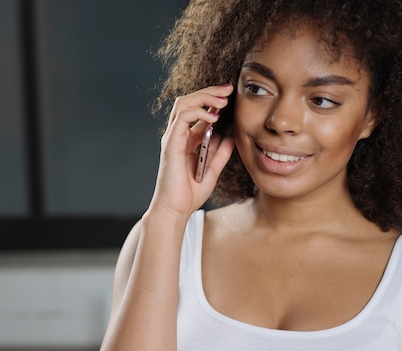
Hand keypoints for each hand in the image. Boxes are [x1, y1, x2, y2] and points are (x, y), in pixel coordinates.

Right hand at [148, 84, 234, 217]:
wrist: (176, 210)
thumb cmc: (189, 194)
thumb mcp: (212, 170)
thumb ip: (220, 153)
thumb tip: (230, 137)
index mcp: (186, 140)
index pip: (197, 110)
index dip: (212, 99)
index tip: (230, 93)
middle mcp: (177, 135)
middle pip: (189, 102)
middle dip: (209, 91)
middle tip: (228, 88)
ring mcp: (172, 138)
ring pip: (183, 104)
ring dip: (204, 97)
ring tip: (222, 99)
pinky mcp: (170, 144)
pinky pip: (181, 118)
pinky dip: (198, 112)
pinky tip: (214, 116)